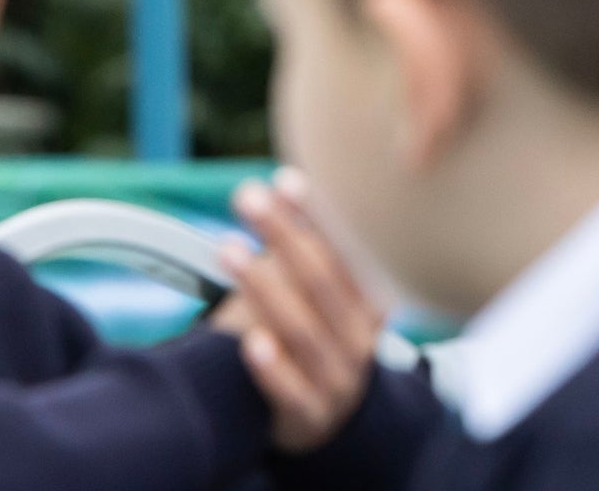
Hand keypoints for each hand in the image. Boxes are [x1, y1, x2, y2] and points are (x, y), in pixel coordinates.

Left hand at [211, 169, 384, 453]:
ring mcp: (340, 378)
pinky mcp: (312, 416)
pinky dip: (273, 366)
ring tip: (228, 249)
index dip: (318, 214)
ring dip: (263, 286)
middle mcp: (361, 335)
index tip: (285, 180)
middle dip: (284, 235)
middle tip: (248, 198)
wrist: (324, 417)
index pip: (348, 247)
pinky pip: (294, 390)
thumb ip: (307, 249)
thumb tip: (282, 184)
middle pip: (323, 279)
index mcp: (370, 297)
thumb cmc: (312, 335)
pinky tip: (251, 341)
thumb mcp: (318, 293)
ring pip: (304, 329)